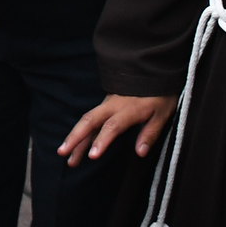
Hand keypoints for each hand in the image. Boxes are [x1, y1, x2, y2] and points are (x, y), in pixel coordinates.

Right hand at [59, 93, 176, 166]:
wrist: (153, 70)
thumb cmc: (160, 94)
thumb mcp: (163, 113)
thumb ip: (150, 133)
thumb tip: (140, 152)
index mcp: (129, 110)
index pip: (112, 127)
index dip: (102, 141)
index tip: (92, 156)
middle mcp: (113, 106)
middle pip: (89, 121)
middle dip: (75, 137)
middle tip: (62, 153)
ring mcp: (107, 105)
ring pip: (87, 121)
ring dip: (74, 138)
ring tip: (66, 156)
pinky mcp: (106, 105)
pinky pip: (91, 120)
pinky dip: (81, 133)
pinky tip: (76, 145)